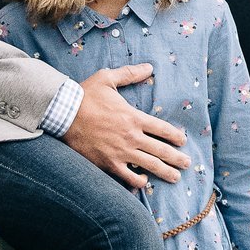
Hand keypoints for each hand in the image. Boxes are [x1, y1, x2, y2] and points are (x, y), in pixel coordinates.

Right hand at [62, 65, 187, 186]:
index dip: (176, 136)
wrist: (62, 114)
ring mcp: (120, 153)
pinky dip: (137, 182)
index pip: (163, 129)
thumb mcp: (107, 78)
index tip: (183, 141)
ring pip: (149, 166)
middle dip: (177, 158)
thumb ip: (130, 74)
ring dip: (165, 172)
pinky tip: (143, 182)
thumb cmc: (84, 96)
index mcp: (134, 117)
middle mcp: (131, 137)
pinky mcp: (107, 164)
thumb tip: (149, 67)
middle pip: (161, 150)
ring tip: (175, 177)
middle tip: (187, 164)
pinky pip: (127, 177)